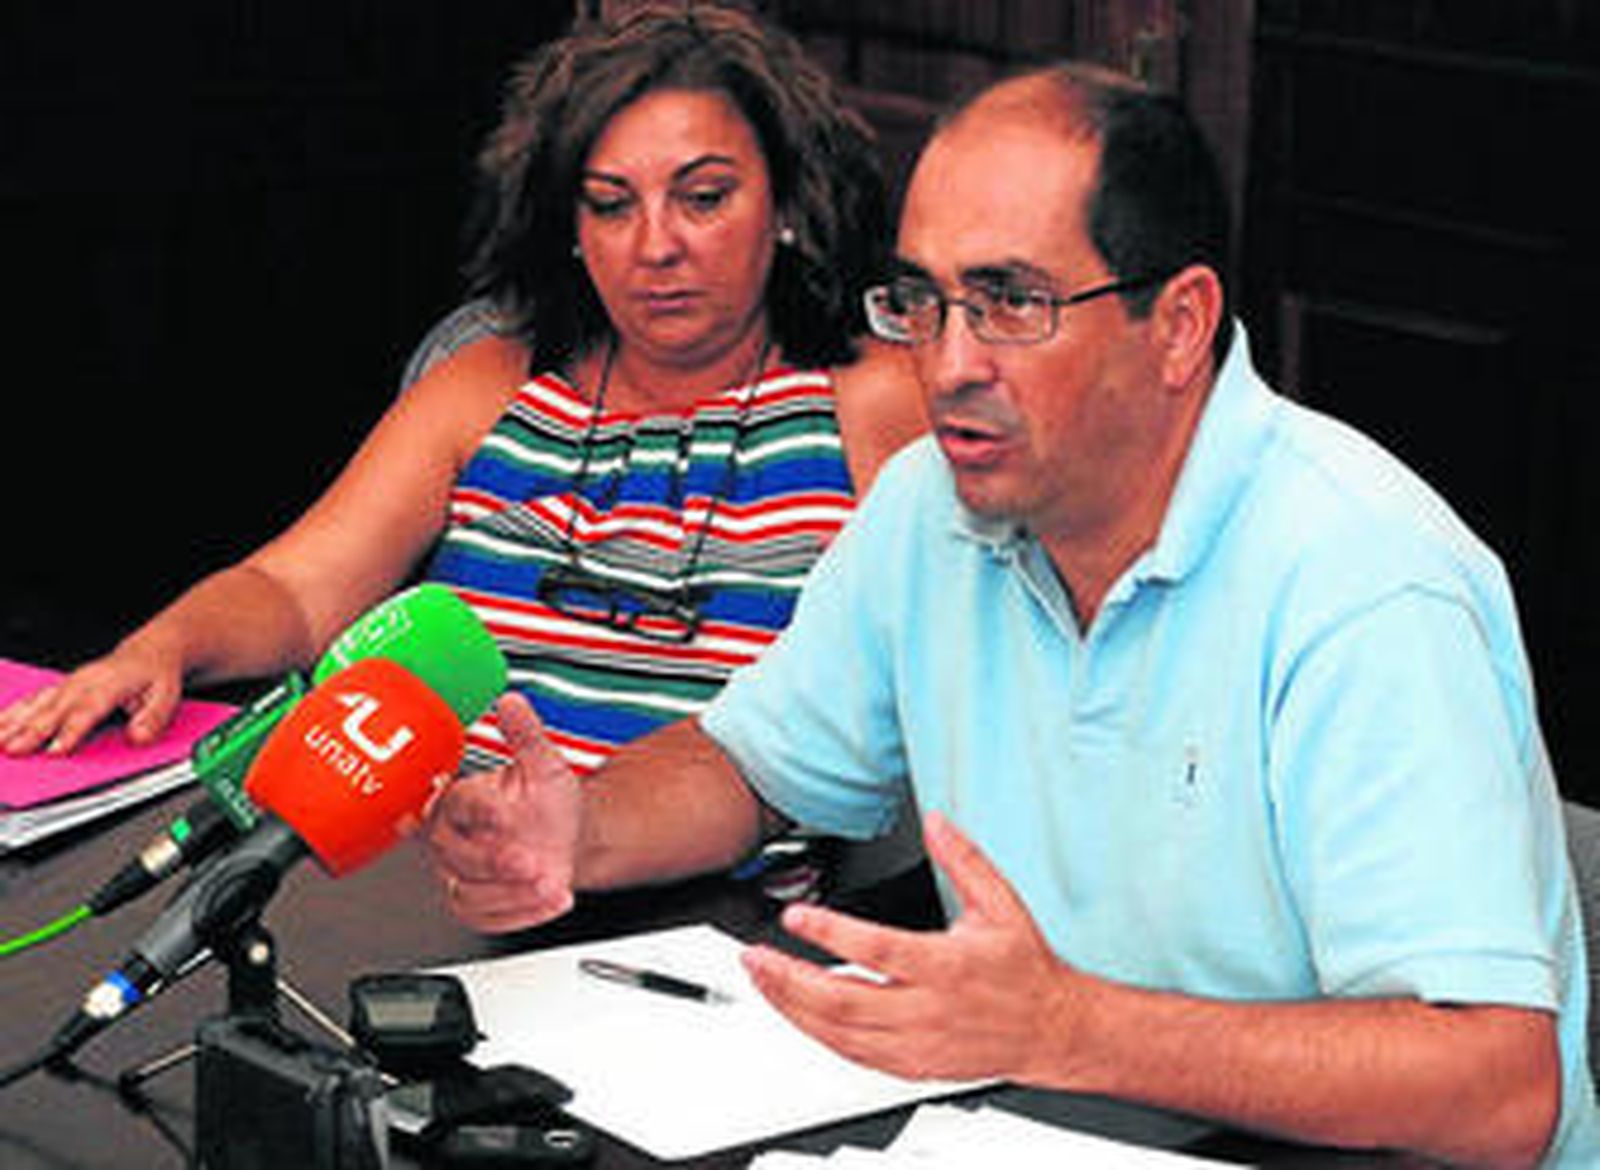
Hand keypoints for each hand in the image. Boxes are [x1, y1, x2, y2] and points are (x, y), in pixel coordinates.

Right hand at [0, 639, 183, 756]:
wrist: (149, 652)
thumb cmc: (156, 674)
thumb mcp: (168, 695)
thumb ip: (154, 717)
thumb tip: (139, 736)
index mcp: (110, 683)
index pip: (88, 710)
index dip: (71, 731)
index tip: (56, 750)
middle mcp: (84, 681)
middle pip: (55, 709)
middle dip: (31, 730)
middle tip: (13, 749)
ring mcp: (69, 683)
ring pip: (37, 703)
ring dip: (14, 721)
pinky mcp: (60, 687)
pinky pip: (32, 699)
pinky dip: (11, 712)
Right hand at [424, 692, 580, 932]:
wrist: (569, 838)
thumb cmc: (548, 802)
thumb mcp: (544, 764)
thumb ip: (526, 735)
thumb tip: (512, 701)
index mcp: (461, 800)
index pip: (460, 804)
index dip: (483, 812)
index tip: (506, 815)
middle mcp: (453, 839)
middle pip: (457, 856)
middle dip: (498, 863)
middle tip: (534, 863)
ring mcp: (461, 875)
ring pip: (468, 893)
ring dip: (512, 895)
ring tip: (551, 885)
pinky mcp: (476, 904)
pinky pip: (486, 918)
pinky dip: (520, 915)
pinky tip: (550, 901)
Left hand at [742, 812, 1086, 1085]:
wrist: (1052, 1030)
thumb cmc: (1024, 968)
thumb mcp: (1001, 904)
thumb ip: (965, 859)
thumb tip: (935, 822)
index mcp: (948, 966)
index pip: (878, 949)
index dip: (831, 934)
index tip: (795, 917)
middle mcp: (928, 1010)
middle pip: (844, 1000)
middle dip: (790, 980)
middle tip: (755, 957)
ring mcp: (917, 1043)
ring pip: (841, 1033)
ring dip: (793, 1008)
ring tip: (763, 980)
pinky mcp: (912, 1065)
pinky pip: (854, 1055)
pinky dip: (818, 1034)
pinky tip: (795, 1013)